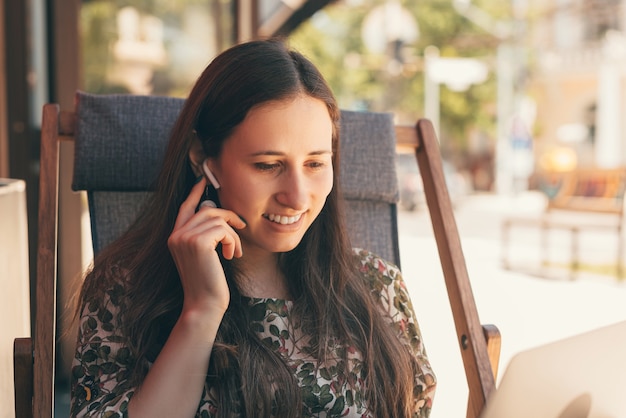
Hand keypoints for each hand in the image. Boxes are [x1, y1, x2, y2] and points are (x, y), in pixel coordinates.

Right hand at [168, 177, 245, 315]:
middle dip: (227, 215)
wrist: (203, 305)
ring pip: (217, 219)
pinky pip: (223, 229)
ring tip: (234, 251)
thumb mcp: (203, 256)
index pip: (185, 207)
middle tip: (241, 226)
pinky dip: (233, 240)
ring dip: (233, 234)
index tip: (204, 179)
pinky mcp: (198, 242)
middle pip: (206, 209)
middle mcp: (175, 235)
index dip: (195, 191)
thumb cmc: (208, 283)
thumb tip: (220, 215)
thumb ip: (204, 235)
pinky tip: (231, 255)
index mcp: (174, 237)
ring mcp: (184, 238)